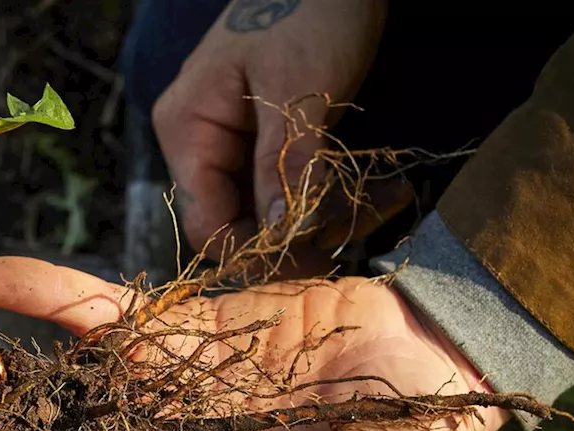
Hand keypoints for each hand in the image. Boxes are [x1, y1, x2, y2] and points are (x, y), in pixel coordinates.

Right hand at [153, 0, 386, 257]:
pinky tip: (376, 195)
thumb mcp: (300, 89)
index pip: (206, 222)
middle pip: (236, 221)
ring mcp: (232, 141)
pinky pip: (287, 185)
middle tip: (358, 239)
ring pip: (267, 209)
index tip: (312, 264)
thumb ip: (285, 164)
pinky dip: (327, 195)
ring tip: (385, 206)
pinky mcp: (264, 138)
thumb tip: (276, 235)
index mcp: (188, 129)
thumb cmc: (311, 13)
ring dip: (323, 218)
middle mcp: (200, 142)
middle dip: (297, 237)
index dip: (254, 253)